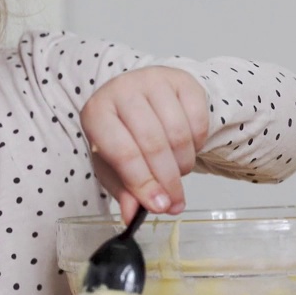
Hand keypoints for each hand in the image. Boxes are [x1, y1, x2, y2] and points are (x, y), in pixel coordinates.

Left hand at [80, 66, 208, 222]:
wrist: (143, 97)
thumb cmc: (124, 134)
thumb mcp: (114, 165)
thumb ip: (123, 190)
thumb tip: (133, 215)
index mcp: (97, 112)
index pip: (122, 152)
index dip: (142, 183)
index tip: (158, 206)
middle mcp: (122, 90)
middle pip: (152, 144)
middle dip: (167, 180)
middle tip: (175, 202)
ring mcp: (153, 80)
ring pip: (178, 134)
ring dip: (183, 164)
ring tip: (178, 172)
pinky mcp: (181, 79)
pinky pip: (198, 120)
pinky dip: (197, 144)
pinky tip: (188, 149)